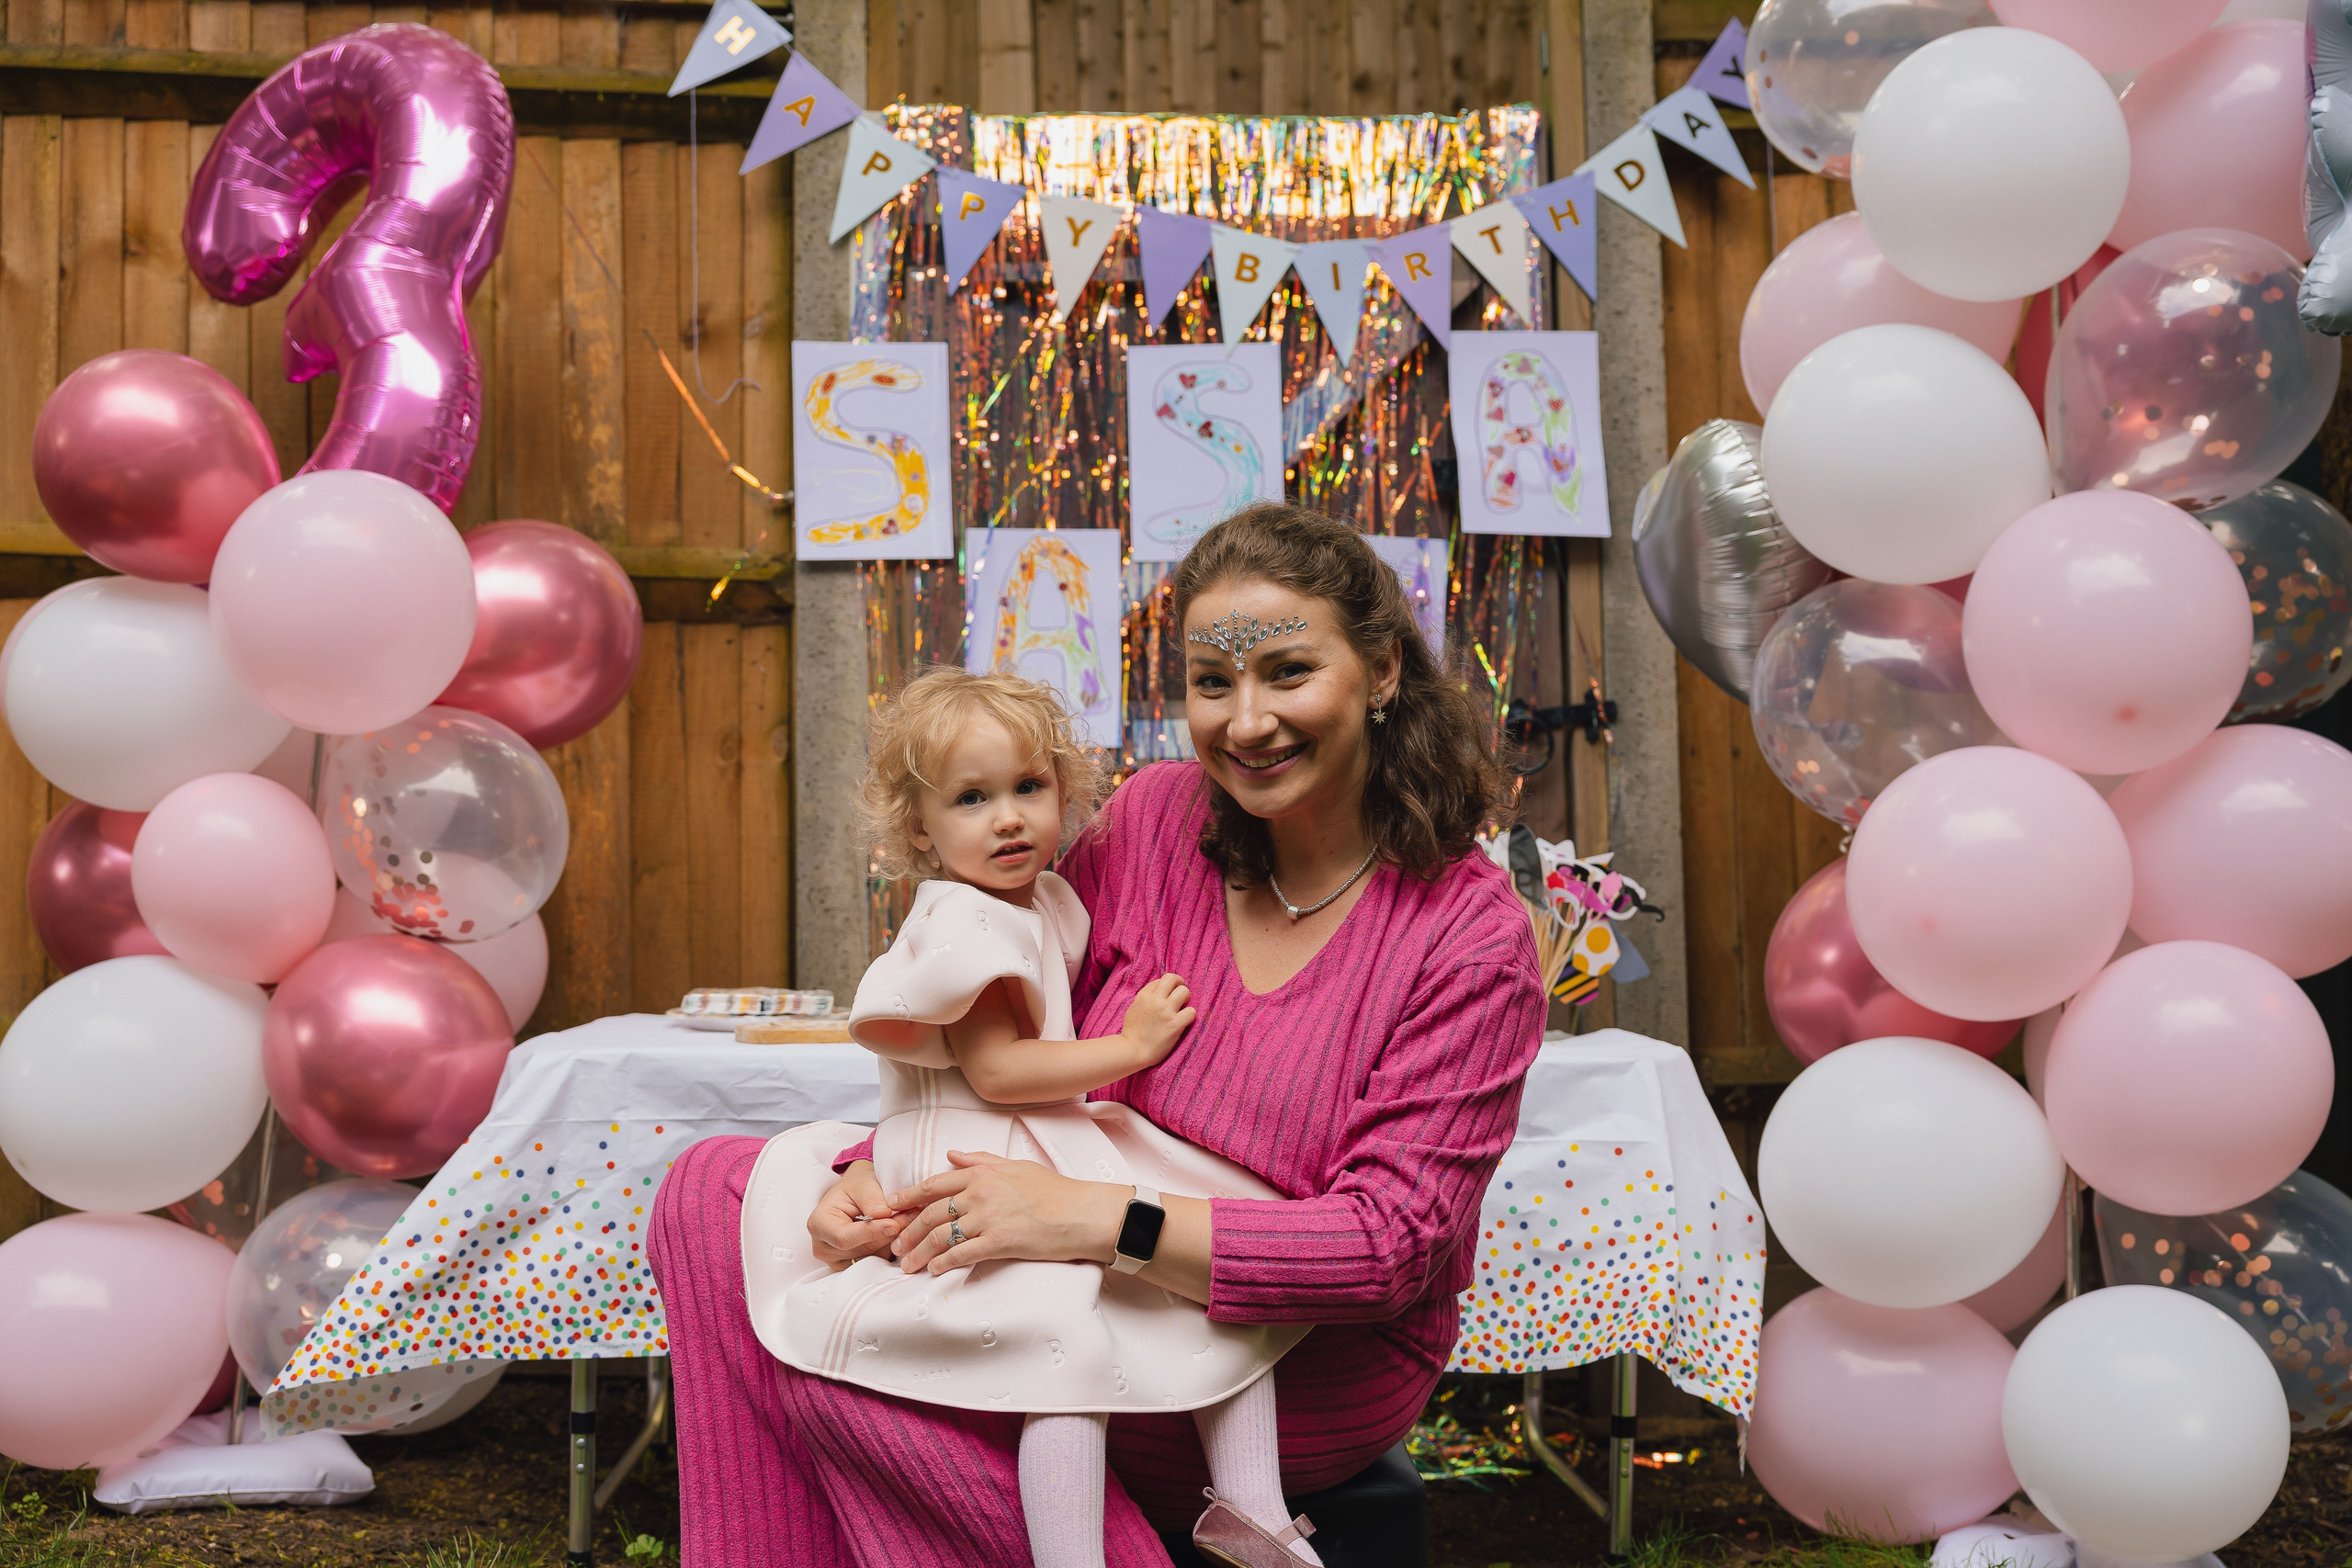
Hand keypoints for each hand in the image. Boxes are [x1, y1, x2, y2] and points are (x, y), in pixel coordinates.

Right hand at [808, 1160, 903, 1269]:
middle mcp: (823, 1247)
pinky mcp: (850, 1267)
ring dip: (890, 1242)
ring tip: (902, 1222)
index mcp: (818, 1224)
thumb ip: (873, 1200)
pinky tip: (893, 1233)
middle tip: (909, 1218)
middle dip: (887, 1235)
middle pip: (861, 1250)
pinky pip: (874, 1264)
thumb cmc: (857, 1186)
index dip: (872, 1233)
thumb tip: (884, 1215)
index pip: (844, 1238)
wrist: (857, 1193)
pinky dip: (887, 1249)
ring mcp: (835, 1260)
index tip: (894, 1224)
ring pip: (871, 1259)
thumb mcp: (864, 1185)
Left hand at [885, 1150, 1126, 1276]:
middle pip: (931, 1213)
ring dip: (920, 1252)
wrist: (1082, 1213)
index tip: (890, 1207)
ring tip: (907, 1265)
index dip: (908, 1197)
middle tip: (894, 1246)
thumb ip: (980, 1160)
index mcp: (982, 1173)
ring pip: (941, 1236)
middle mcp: (980, 1193)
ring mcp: (989, 1217)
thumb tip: (951, 1155)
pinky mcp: (999, 1242)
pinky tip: (933, 1270)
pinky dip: (943, 1263)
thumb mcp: (1015, 1166)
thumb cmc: (1054, 1190)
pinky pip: (962, 1254)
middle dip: (908, 1232)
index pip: (935, 1185)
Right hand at [1119, 973, 1195, 1065]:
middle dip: (1180, 985)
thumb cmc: (1132, 1032)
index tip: (1168, 997)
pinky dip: (1190, 1016)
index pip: (1162, 979)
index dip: (1168, 987)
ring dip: (1187, 1000)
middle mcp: (1155, 1000)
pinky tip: (1184, 1022)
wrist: (1132, 1051)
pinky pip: (1192, 1012)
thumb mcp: (1135, 1008)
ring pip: (1185, 992)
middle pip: (1173, 978)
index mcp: (1144, 995)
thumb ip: (1146, 998)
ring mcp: (1165, 1012)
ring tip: (1182, 1009)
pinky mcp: (1174, 1024)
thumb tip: (1160, 992)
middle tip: (1180, 997)